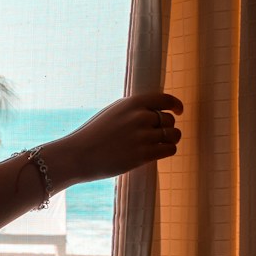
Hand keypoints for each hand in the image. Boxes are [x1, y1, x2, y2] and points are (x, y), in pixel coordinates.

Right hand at [44, 90, 183, 186]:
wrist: (78, 155)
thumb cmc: (92, 135)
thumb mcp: (112, 113)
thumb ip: (133, 110)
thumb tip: (156, 112)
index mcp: (132, 103)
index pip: (165, 100)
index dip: (176, 105)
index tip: (178, 111)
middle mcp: (139, 117)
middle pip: (169, 120)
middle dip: (167, 127)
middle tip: (159, 135)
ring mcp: (142, 136)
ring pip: (173, 134)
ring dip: (171, 139)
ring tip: (162, 143)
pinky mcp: (143, 155)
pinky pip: (169, 149)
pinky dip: (168, 150)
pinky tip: (159, 152)